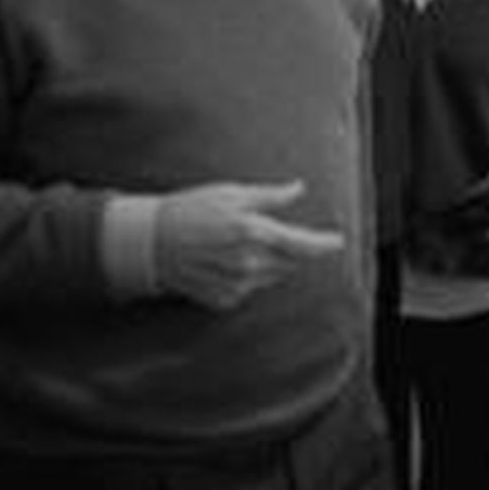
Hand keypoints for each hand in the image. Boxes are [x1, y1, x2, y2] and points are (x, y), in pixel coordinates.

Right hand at [156, 181, 343, 310]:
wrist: (150, 243)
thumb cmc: (191, 210)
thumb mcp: (232, 193)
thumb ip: (271, 196)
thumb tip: (299, 189)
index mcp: (253, 232)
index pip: (302, 244)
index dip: (324, 245)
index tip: (338, 242)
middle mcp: (248, 263)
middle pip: (291, 262)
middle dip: (294, 251)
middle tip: (277, 234)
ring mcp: (236, 285)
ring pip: (272, 276)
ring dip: (271, 263)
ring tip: (243, 244)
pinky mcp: (223, 299)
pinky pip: (249, 288)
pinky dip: (249, 275)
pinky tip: (226, 261)